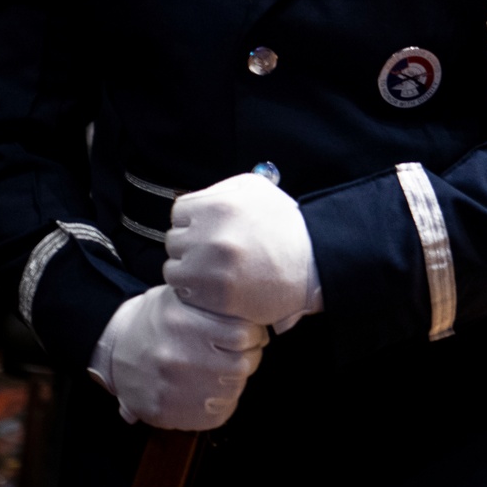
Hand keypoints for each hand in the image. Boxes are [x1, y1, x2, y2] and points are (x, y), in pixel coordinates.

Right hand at [89, 284, 266, 430]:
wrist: (116, 348)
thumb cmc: (157, 319)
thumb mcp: (179, 296)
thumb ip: (213, 303)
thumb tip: (254, 320)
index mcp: (181, 321)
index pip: (242, 334)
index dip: (254, 334)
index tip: (252, 334)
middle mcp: (176, 356)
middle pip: (241, 364)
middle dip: (249, 358)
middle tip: (244, 353)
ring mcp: (170, 389)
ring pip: (230, 391)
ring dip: (236, 381)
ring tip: (227, 370)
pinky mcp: (165, 413)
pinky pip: (214, 415)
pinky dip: (223, 404)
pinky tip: (215, 390)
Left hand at [164, 172, 322, 332]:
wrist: (311, 262)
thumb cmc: (283, 223)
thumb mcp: (256, 189)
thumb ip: (221, 190)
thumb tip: (196, 202)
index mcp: (218, 206)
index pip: (178, 212)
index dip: (191, 220)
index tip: (205, 228)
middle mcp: (210, 236)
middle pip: (174, 241)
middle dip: (189, 245)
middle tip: (209, 251)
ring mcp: (211, 269)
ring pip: (174, 270)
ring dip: (188, 270)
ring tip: (209, 270)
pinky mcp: (216, 298)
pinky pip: (186, 294)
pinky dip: (195, 292)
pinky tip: (214, 286)